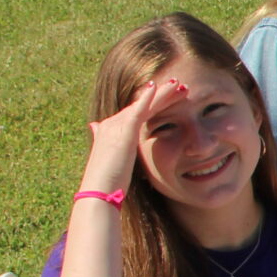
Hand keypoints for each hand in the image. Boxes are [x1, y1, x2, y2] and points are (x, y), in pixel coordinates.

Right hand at [82, 77, 186, 192]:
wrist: (99, 192)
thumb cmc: (108, 182)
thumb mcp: (111, 159)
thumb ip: (107, 142)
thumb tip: (95, 127)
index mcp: (111, 130)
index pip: (138, 111)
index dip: (156, 103)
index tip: (174, 95)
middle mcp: (112, 124)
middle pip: (143, 104)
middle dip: (163, 94)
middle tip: (182, 85)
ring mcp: (116, 126)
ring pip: (144, 104)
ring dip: (162, 93)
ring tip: (180, 84)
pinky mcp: (122, 132)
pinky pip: (137, 111)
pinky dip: (146, 98)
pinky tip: (157, 87)